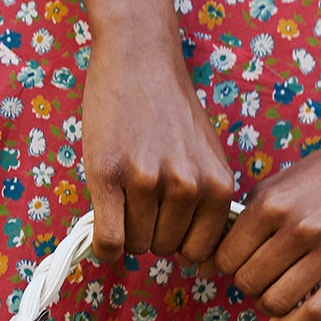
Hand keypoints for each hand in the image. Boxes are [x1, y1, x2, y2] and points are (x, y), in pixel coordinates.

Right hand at [81, 24, 234, 263]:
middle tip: (140, 200)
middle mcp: (188, 186)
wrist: (140, 59)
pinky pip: (109, 240)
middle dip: (149, 232)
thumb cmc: (171, 112)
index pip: (198, 252)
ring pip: (135, 245)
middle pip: (163, 249)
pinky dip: (104, 245)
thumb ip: (207, 204)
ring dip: (125, 230)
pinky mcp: (109, 175)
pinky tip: (102, 227)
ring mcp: (148, 180)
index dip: (178, 242)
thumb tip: (194, 261)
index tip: (165, 223)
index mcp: (218, 186)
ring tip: (123, 196)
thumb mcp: (207, 158)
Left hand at [215, 116, 320, 320]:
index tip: (240, 265)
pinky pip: (314, 314)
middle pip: (248, 283)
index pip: (226, 259)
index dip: (228, 267)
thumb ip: (244, 222)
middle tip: (262, 277)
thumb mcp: (275, 186)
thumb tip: (209, 265)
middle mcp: (298, 227)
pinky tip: (286, 320)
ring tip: (276, 293)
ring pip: (276, 302)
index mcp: (270, 204)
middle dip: (249, 286)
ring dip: (269, 306)